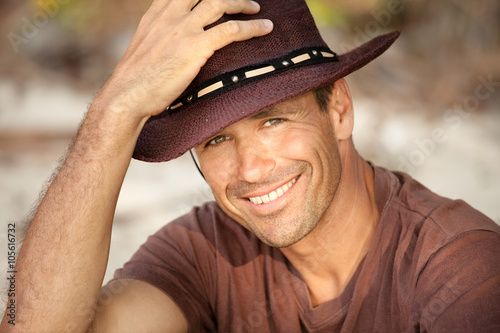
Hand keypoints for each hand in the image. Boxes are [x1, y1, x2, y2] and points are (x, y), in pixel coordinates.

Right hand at [98, 0, 272, 121]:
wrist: (126, 97)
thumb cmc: (135, 82)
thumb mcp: (144, 50)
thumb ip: (160, 39)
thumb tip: (174, 47)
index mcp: (156, 14)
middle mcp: (169, 16)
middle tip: (243, 1)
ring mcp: (182, 28)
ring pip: (220, 3)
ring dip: (242, 3)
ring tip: (256, 11)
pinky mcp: (194, 46)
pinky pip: (231, 29)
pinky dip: (251, 27)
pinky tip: (264, 28)